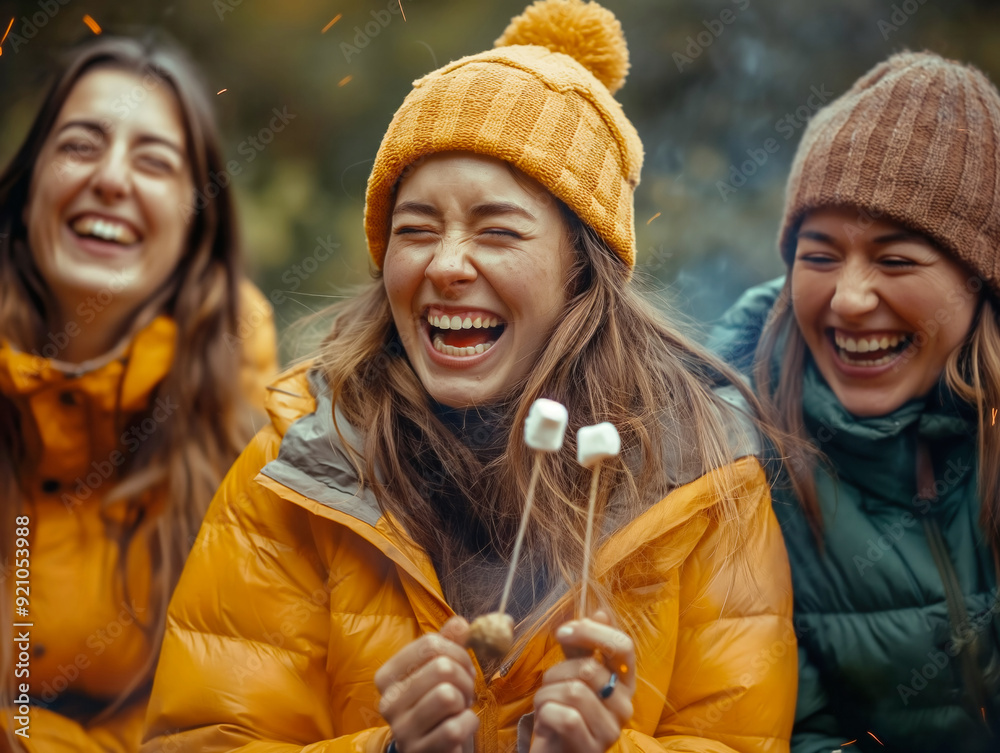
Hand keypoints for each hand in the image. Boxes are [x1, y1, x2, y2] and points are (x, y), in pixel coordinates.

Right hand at [375, 616, 479, 752]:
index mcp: (387, 675)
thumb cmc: (435, 704)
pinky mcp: (419, 751)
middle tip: (463, 690)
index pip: (429, 643)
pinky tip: (459, 727)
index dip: (458, 651)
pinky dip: (468, 724)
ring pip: (447, 696)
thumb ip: (448, 643)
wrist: (430, 748)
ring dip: (464, 701)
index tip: (463, 665)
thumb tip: (461, 623)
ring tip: (459, 707)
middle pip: (442, 667)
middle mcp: (388, 701)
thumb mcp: (438, 670)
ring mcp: (402, 729)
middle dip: (464, 678)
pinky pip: (456, 727)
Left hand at [530, 610, 635, 752]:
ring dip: (546, 694)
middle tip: (548, 685)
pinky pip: (564, 717)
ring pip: (574, 691)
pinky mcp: (591, 748)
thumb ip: (584, 647)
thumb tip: (601, 611)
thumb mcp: (573, 675)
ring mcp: (611, 730)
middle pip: (590, 668)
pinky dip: (545, 713)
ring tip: (545, 705)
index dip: (591, 632)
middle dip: (556, 671)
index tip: (562, 632)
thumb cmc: (563, 711)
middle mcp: (625, 706)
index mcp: (624, 683)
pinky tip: (545, 721)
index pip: (623, 646)